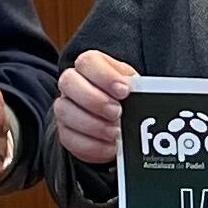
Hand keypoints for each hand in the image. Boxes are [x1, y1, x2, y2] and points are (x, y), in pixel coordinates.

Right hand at [53, 50, 134, 168]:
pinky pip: (70, 139)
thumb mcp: (134, 88)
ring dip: (93, 125)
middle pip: (68, 82)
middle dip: (95, 100)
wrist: (122, 124)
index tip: (124, 90)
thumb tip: (142, 95)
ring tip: (116, 132)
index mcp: (90, 66)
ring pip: (65, 111)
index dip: (104, 76)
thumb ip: (135, 87)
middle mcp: (72, 84)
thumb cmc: (127, 100)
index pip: (87, 61)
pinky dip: (93, 145)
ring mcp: (65, 108)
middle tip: (117, 112)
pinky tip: (111, 146)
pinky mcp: (65, 133)